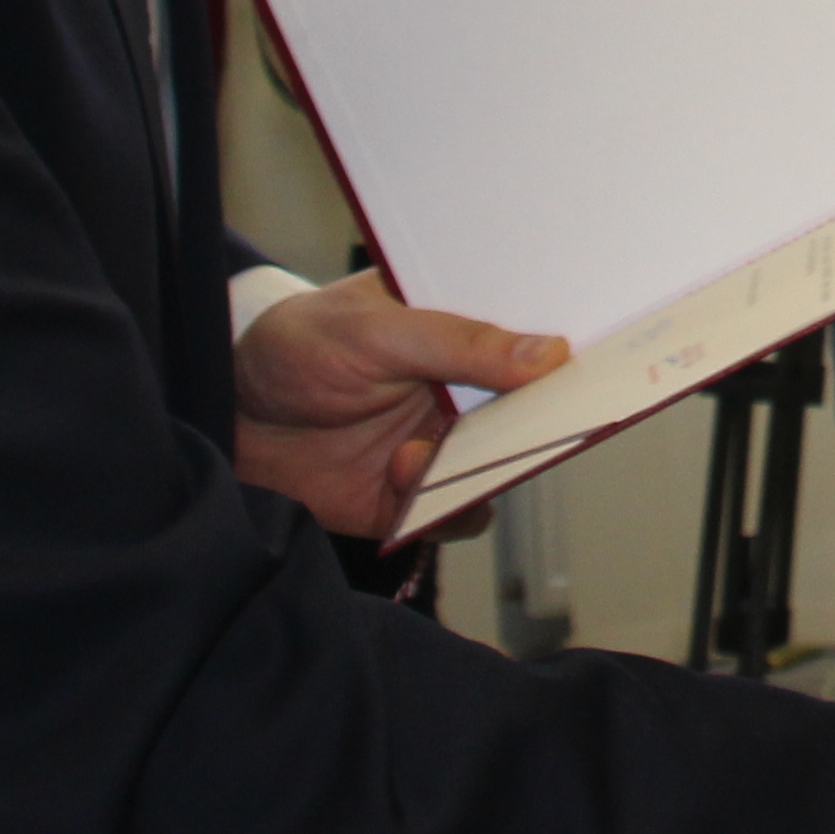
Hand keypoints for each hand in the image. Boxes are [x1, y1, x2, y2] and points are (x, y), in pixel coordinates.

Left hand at [232, 270, 569, 539]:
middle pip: (538, 401)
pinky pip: (465, 512)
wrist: (226, 423)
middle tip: (546, 416)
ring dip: (484, 465)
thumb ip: (457, 342)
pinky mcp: (419, 494)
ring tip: (420, 453)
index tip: (608, 349)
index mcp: (457, 321)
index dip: (575, 336)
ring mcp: (446, 439)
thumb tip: (548, 354)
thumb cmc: (293, 350)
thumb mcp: (371, 330)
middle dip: (550, 413)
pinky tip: (401, 479)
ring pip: (508, 462)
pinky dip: (448, 508)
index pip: (533, 323)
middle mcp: (464, 383)